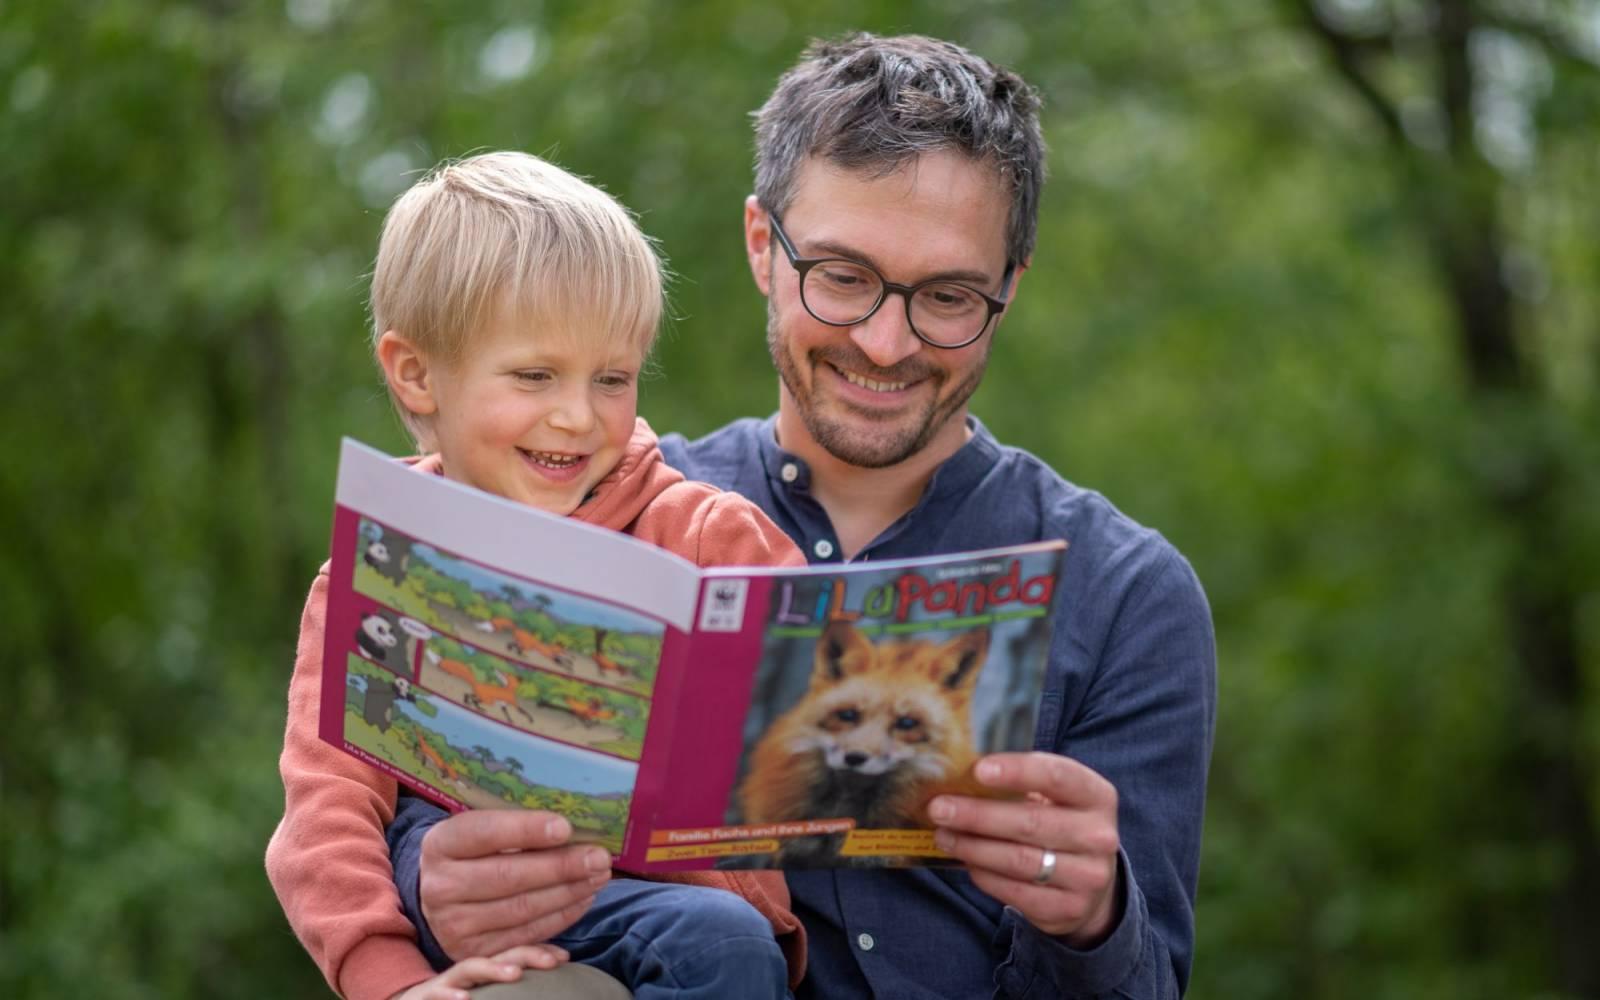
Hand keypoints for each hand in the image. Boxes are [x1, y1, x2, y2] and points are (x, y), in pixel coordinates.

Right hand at [388, 944, 569, 999]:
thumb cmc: (453, 998)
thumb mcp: (483, 991)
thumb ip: (509, 981)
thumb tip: (553, 974)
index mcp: (484, 969)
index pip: (515, 952)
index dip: (539, 951)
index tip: (565, 957)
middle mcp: (467, 971)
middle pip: (499, 954)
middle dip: (526, 954)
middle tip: (552, 961)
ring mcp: (445, 983)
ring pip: (470, 969)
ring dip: (493, 969)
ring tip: (515, 974)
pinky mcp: (424, 998)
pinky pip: (436, 995)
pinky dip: (449, 997)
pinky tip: (465, 999)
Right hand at [419, 810, 611, 959]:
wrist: (443, 895)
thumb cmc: (474, 852)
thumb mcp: (482, 830)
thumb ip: (516, 826)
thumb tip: (569, 828)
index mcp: (441, 845)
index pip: (485, 833)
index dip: (526, 830)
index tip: (565, 827)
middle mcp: (440, 887)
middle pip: (508, 876)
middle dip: (561, 867)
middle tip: (599, 858)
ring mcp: (454, 924)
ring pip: (522, 909)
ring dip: (568, 893)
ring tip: (598, 876)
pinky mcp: (473, 951)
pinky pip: (526, 935)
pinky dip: (560, 917)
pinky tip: (582, 899)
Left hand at [929, 752, 1120, 945]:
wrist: (1092, 880)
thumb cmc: (1061, 824)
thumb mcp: (1056, 798)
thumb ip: (1020, 785)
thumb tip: (959, 776)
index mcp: (1097, 796)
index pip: (1058, 776)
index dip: (1018, 771)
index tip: (978, 770)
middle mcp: (1099, 836)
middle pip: (1030, 822)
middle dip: (977, 814)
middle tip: (939, 808)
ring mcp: (1088, 876)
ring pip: (1018, 859)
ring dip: (973, 846)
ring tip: (943, 835)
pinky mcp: (1068, 908)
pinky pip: (1015, 891)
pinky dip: (984, 875)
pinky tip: (965, 860)